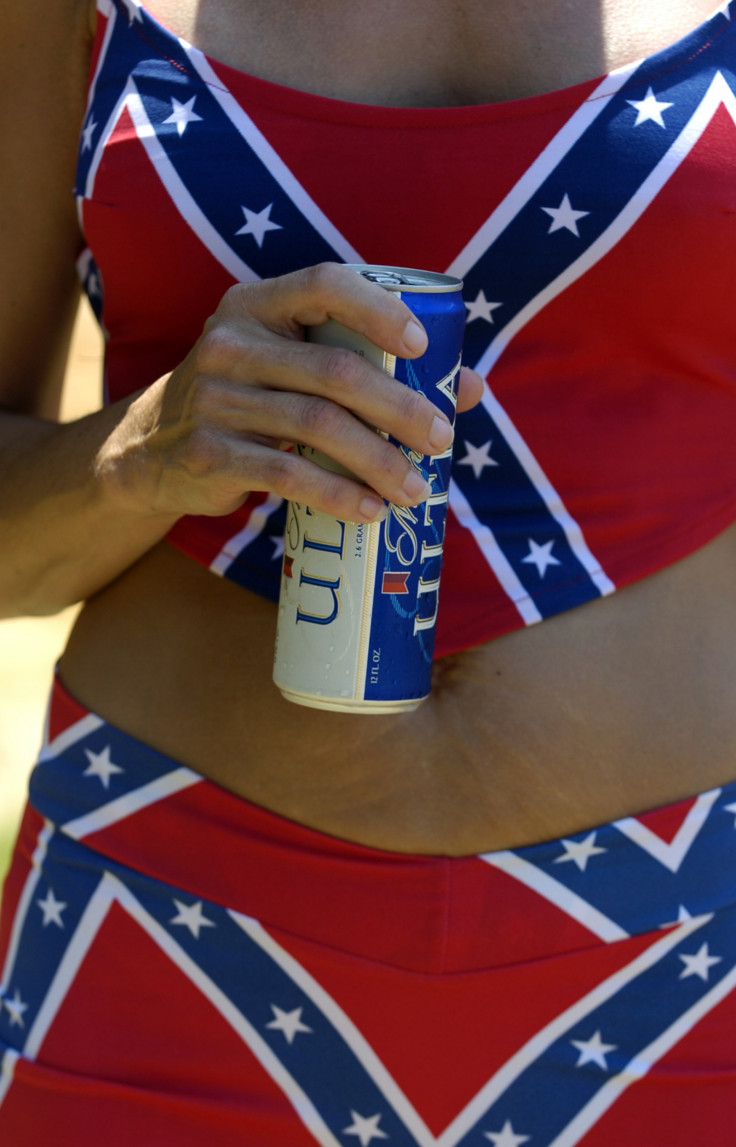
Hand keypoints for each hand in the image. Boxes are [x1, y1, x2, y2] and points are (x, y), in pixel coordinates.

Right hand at [98, 263, 483, 523]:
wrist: (155, 446)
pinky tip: (371, 510)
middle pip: (335, 370)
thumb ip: (370, 364)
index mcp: (257, 304)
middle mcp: (230, 341)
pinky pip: (287, 472)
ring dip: (378, 462)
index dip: (378, 309)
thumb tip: (471, 386)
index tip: (422, 348)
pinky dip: (337, 494)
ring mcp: (214, 397)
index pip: (324, 283)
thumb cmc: (251, 399)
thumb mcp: (293, 365)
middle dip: (400, 409)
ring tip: (416, 489)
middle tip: (441, 440)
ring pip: (317, 426)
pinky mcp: (209, 452)